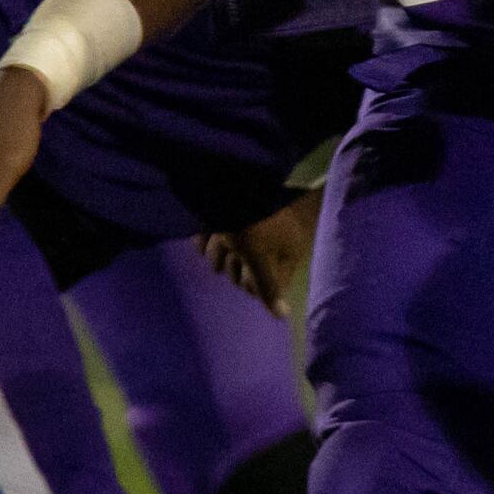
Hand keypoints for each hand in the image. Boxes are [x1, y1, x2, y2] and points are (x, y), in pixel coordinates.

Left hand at [203, 188, 322, 312]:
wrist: (235, 176)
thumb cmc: (253, 223)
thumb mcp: (259, 258)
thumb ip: (269, 288)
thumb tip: (283, 317)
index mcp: (286, 252)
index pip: (267, 285)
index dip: (252, 282)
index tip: (245, 273)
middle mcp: (271, 243)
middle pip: (244, 271)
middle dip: (231, 265)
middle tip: (232, 251)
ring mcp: (250, 229)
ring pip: (226, 256)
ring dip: (216, 251)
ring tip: (218, 236)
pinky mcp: (230, 218)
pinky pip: (214, 238)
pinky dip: (207, 237)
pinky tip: (207, 229)